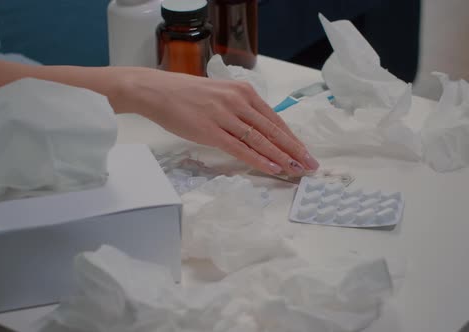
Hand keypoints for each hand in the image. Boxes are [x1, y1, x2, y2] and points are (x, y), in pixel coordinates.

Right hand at [108, 68, 319, 175]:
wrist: (157, 91)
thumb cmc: (187, 94)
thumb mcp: (220, 94)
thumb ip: (240, 108)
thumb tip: (259, 129)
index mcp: (243, 92)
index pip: (274, 119)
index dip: (291, 138)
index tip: (304, 151)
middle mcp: (238, 101)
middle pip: (273, 130)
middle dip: (294, 150)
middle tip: (310, 165)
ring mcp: (224, 116)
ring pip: (260, 140)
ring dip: (281, 157)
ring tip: (296, 170)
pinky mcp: (210, 131)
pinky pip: (240, 148)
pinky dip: (258, 159)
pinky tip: (272, 168)